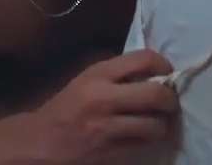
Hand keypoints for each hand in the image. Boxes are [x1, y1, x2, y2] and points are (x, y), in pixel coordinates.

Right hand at [23, 49, 178, 162]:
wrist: (40, 142)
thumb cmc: (66, 108)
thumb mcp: (87, 81)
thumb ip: (118, 74)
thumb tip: (157, 72)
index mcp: (98, 74)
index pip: (144, 59)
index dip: (164, 64)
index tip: (168, 73)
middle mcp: (104, 98)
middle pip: (156, 94)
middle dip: (171, 100)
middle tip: (170, 103)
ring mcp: (107, 127)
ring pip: (155, 125)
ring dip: (163, 125)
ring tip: (158, 123)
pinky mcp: (110, 152)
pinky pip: (144, 145)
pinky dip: (150, 142)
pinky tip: (144, 138)